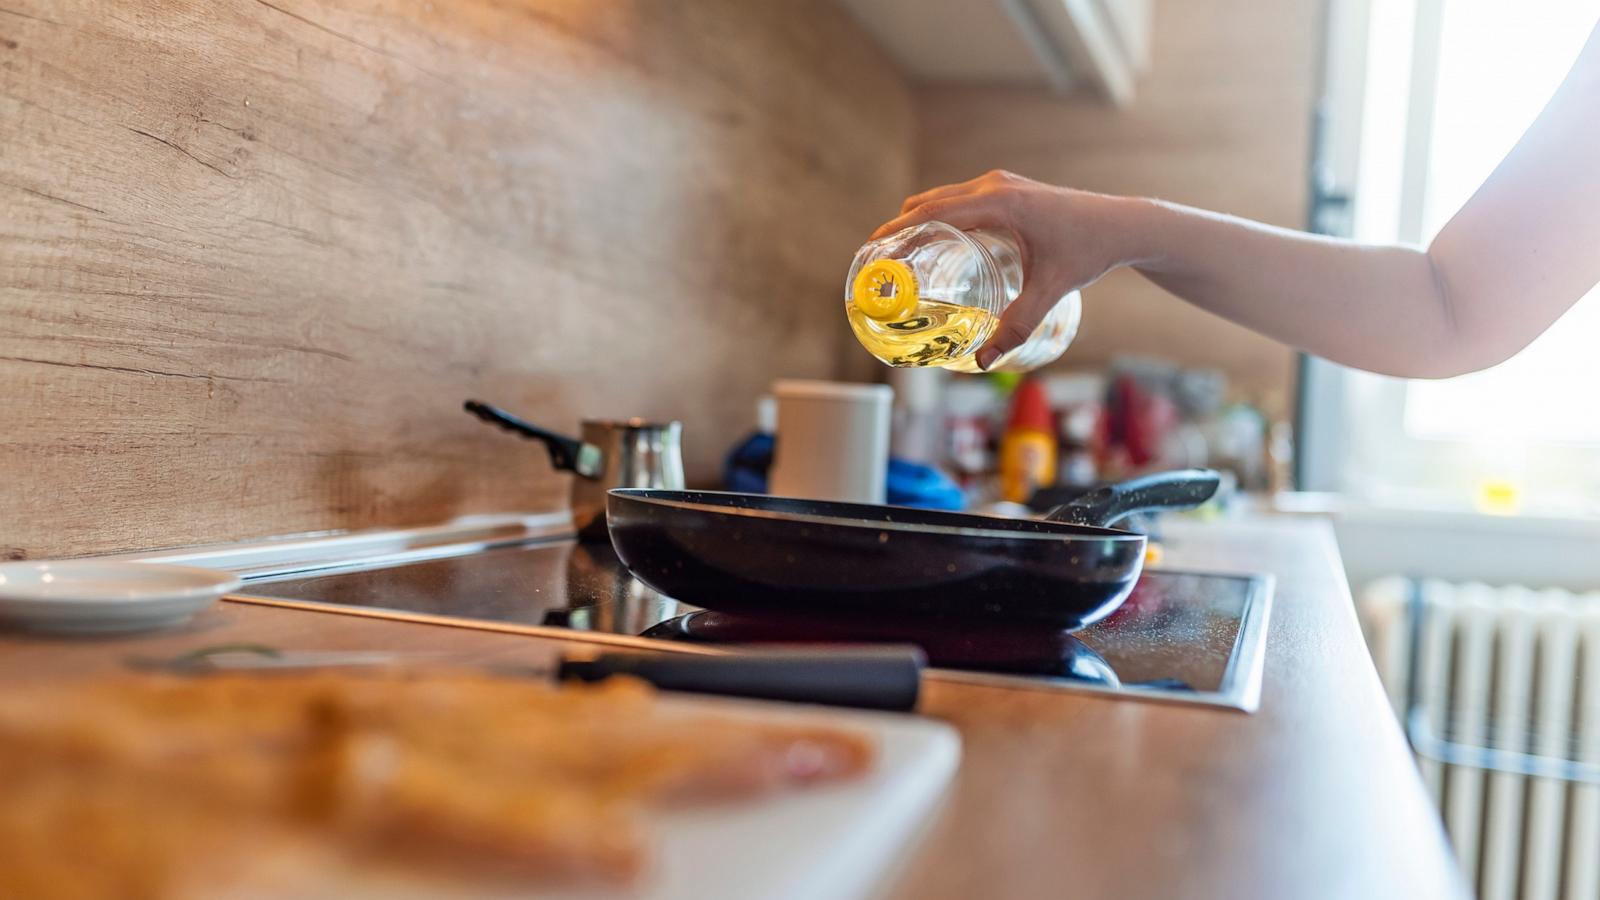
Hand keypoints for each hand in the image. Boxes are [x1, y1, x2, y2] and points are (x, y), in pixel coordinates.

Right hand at [870, 170, 1143, 369]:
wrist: (1122, 224)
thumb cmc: (1089, 250)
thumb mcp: (1051, 289)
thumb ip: (1018, 324)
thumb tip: (983, 360)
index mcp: (1000, 203)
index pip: (933, 213)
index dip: (898, 232)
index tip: (872, 252)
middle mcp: (994, 186)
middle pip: (928, 203)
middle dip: (897, 229)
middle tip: (873, 262)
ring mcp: (1000, 184)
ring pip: (941, 198)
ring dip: (915, 221)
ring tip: (894, 256)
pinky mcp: (1006, 190)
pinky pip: (958, 200)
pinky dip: (936, 217)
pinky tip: (931, 245)